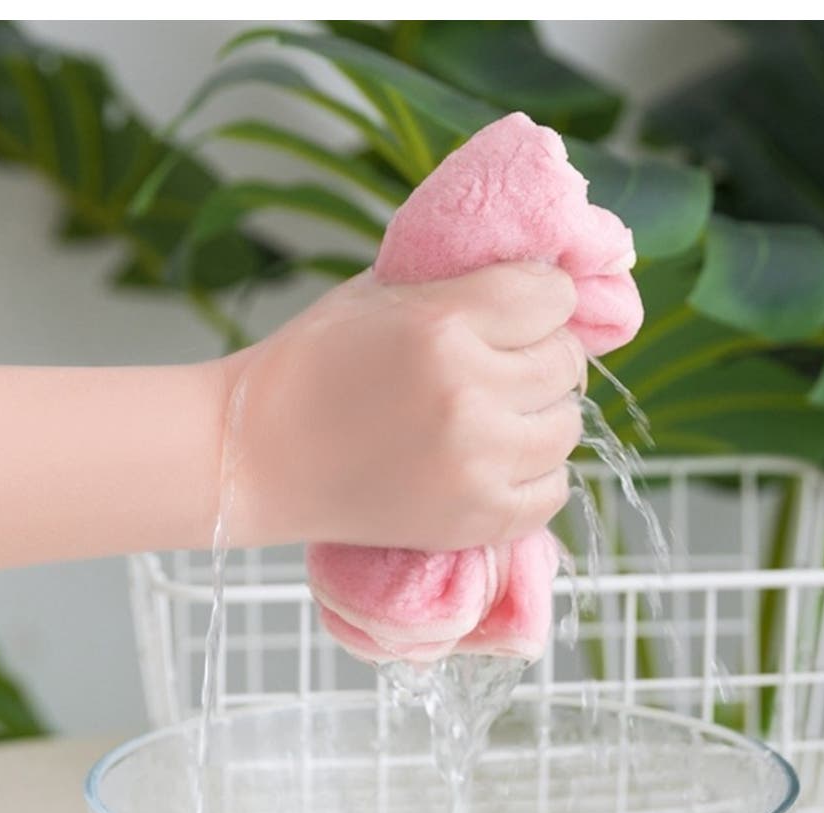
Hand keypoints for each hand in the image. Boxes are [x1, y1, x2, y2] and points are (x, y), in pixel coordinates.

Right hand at [222, 261, 585, 551]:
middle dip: (539, 354)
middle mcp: (468, 397)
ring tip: (494, 414)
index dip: (541, 299)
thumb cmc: (311, 367)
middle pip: (566, 362)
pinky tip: (495, 460)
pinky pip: (555, 489)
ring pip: (567, 425)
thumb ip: (459, 282)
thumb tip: (536, 281)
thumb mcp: (379, 293)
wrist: (256, 456)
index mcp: (442, 327)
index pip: (554, 295)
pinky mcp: (476, 520)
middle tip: (499, 364)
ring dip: (539, 415)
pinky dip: (534, 472)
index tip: (520, 311)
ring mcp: (476, 466)